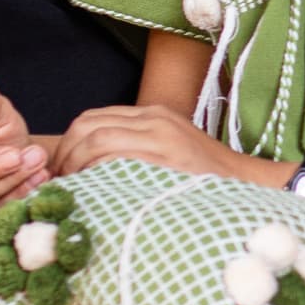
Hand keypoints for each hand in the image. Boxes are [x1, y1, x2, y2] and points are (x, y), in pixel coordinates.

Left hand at [48, 102, 274, 184]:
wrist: (247, 181)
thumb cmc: (205, 175)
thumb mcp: (170, 148)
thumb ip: (136, 147)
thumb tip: (92, 166)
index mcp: (152, 113)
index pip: (93, 118)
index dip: (69, 144)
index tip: (61, 169)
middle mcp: (153, 118)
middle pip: (87, 125)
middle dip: (64, 153)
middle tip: (58, 180)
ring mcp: (159, 136)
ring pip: (95, 139)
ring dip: (73, 164)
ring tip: (70, 188)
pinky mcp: (164, 157)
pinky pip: (114, 158)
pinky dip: (94, 173)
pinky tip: (91, 191)